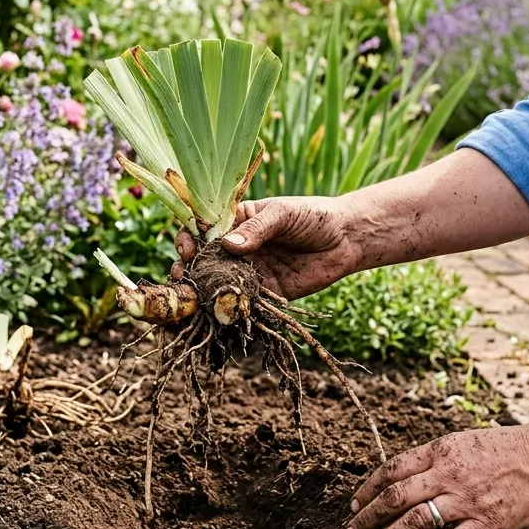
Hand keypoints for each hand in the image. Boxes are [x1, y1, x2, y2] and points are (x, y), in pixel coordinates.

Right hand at [175, 196, 361, 299]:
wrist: (347, 239)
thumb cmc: (314, 216)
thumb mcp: (283, 214)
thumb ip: (257, 229)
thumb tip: (228, 246)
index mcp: (238, 221)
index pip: (204, 229)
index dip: (189, 239)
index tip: (186, 248)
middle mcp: (239, 248)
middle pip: (205, 260)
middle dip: (189, 269)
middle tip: (182, 277)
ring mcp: (251, 271)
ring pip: (219, 284)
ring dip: (202, 293)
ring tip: (190, 299)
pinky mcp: (266, 293)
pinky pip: (243, 303)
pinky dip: (228, 310)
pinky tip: (216, 314)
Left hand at [343, 424, 528, 528]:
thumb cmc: (514, 447)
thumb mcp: (468, 441)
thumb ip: (438, 458)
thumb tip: (407, 476)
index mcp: (442, 450)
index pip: (392, 469)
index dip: (367, 489)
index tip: (354, 505)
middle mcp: (448, 474)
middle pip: (395, 498)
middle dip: (366, 518)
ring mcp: (467, 501)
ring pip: (415, 524)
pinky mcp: (488, 525)